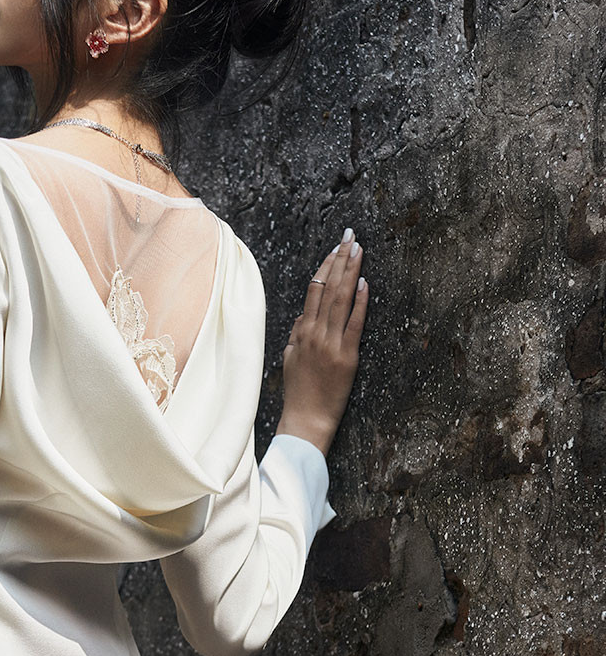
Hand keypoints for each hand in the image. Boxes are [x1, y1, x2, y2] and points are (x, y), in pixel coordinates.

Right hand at [276, 228, 368, 456]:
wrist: (306, 419)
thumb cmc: (299, 392)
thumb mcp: (290, 359)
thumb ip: (297, 335)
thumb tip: (304, 316)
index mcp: (301, 332)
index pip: (314, 290)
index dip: (326, 267)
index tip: (335, 248)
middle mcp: (314, 333)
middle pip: (328, 287)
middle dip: (340, 259)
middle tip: (350, 236)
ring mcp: (330, 343)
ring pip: (340, 299)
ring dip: (350, 271)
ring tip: (358, 249)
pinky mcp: (347, 356)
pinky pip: (354, 323)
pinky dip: (359, 301)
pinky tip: (364, 282)